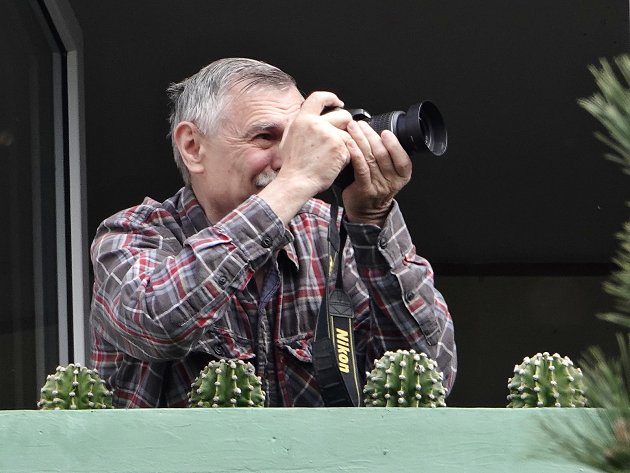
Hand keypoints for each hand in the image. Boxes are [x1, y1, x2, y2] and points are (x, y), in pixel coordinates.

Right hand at [258, 91, 354, 223]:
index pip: (319, 97)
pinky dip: (346, 157)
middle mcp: (316, 124)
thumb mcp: (289, 138)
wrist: (296, 182)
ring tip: (332, 156)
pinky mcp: (339, 148)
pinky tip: (334, 163)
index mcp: (302, 120)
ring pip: (349, 134)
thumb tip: (309, 117)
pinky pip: (351, 148)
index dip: (331, 98)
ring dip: (345, 144)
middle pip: (343, 115)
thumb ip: (300, 125)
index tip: (337, 102)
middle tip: (342, 135)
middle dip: (346, 124)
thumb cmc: (292, 165)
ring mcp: (329, 135)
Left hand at [342, 120, 411, 225]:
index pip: (402, 158)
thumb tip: (376, 132)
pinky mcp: (364, 189)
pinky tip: (350, 143)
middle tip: (361, 124)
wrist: (366, 212)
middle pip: (383, 154)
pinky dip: (356, 153)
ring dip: (360, 139)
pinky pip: (361, 168)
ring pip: (370, 158)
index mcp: (402, 175)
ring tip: (353, 127)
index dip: (394, 144)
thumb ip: (388, 156)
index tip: (385, 131)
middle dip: (371, 135)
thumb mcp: (389, 174)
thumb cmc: (375, 188)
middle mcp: (392, 181)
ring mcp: (379, 186)